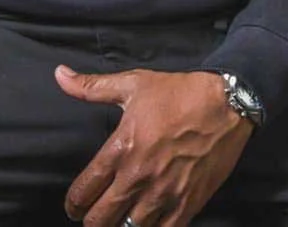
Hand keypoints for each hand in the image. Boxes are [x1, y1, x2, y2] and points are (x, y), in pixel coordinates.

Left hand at [56, 66, 252, 226]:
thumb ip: (91, 87)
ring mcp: (164, 194)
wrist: (229, 102)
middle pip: (100, 219)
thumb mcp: (133, 84)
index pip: (83, 192)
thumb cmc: (180, 92)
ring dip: (121, 226)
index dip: (73, 204)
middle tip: (95, 216)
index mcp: (121, 149)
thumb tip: (59, 75)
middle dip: (92, 221)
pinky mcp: (188, 203)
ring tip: (121, 220)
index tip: (75, 206)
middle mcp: (138, 177)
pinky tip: (149, 224)